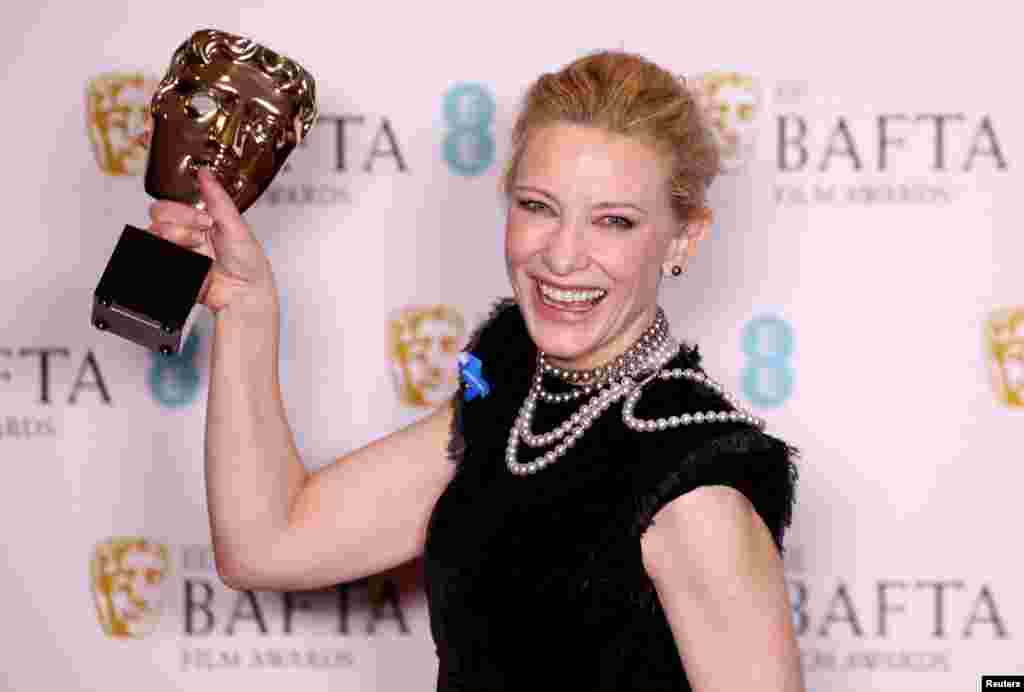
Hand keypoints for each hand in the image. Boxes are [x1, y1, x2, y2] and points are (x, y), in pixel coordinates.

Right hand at [148, 168, 276, 314]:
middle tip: (201, 237)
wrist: (245, 293)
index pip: (172, 203)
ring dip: (177, 239)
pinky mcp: (173, 267)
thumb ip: (217, 198)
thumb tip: (205, 172)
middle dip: (180, 225)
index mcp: (199, 218)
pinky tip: (190, 260)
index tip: (206, 221)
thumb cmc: (248, 262)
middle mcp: (186, 232)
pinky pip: (154, 254)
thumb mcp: (236, 225)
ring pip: (153, 234)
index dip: (185, 211)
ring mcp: (178, 250)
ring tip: (199, 251)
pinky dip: (170, 253)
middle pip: (157, 216)